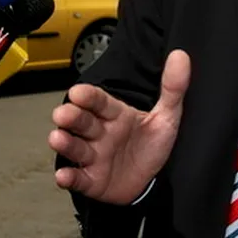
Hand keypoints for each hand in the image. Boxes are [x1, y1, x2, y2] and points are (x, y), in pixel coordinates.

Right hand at [49, 50, 189, 204]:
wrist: (151, 182)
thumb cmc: (150, 145)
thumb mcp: (167, 117)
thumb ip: (173, 88)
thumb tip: (180, 56)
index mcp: (115, 114)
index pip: (99, 101)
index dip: (88, 97)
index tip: (78, 92)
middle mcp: (99, 133)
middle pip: (82, 122)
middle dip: (70, 117)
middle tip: (63, 114)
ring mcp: (93, 157)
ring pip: (75, 147)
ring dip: (65, 143)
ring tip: (57, 138)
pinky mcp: (91, 180)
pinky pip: (78, 178)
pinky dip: (69, 177)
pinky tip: (63, 176)